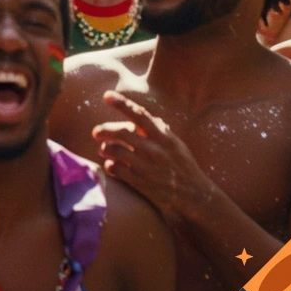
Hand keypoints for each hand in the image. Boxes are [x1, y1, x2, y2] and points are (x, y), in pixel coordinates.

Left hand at [92, 90, 213, 219]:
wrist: (195, 195)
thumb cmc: (183, 166)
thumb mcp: (176, 144)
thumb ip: (159, 130)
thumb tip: (143, 116)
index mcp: (164, 137)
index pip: (140, 116)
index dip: (122, 104)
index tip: (107, 95)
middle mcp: (155, 150)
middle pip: (122, 132)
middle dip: (104, 129)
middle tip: (96, 132)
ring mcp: (147, 167)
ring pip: (116, 151)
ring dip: (105, 148)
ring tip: (102, 148)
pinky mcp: (142, 183)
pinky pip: (118, 170)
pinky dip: (110, 165)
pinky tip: (110, 165)